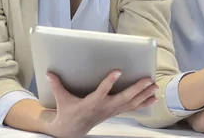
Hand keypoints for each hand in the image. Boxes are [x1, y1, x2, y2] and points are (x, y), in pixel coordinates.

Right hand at [42, 70, 156, 137]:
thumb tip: (49, 73)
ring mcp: (111, 111)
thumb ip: (57, 85)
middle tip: (148, 80)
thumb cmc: (68, 113)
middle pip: (123, 98)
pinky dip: (143, 103)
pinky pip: (132, 108)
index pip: (102, 91)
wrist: (71, 131)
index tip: (118, 71)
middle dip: (137, 89)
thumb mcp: (61, 100)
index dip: (110, 82)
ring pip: (130, 104)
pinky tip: (153, 98)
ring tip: (154, 86)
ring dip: (144, 95)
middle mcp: (104, 107)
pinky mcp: (115, 112)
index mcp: (91, 103)